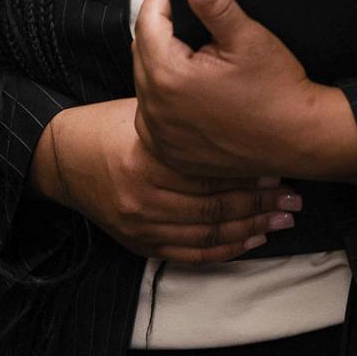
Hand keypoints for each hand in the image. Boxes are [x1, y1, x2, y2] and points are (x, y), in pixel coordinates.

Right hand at [31, 97, 302, 264]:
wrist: (64, 159)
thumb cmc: (107, 126)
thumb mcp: (143, 109)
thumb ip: (182, 114)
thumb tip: (228, 102)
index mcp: (145, 159)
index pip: (208, 170)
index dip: (246, 169)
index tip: (278, 164)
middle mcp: (144, 198)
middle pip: (215, 205)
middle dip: (259, 202)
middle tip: (292, 195)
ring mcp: (142, 225)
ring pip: (209, 232)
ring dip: (252, 226)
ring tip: (284, 217)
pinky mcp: (141, 243)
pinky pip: (192, 253)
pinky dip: (225, 249)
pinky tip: (252, 240)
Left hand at [133, 0, 356, 181]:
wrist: (300, 139)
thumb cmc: (278, 93)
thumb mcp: (248, 37)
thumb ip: (215, 4)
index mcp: (170, 77)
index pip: (147, 21)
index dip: (166, 3)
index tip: (186, 2)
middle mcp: (157, 110)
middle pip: (142, 51)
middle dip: (164, 35)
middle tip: (198, 34)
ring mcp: (161, 136)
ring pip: (146, 83)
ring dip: (163, 68)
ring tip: (198, 64)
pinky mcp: (170, 153)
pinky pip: (154, 116)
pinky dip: (167, 102)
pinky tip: (194, 96)